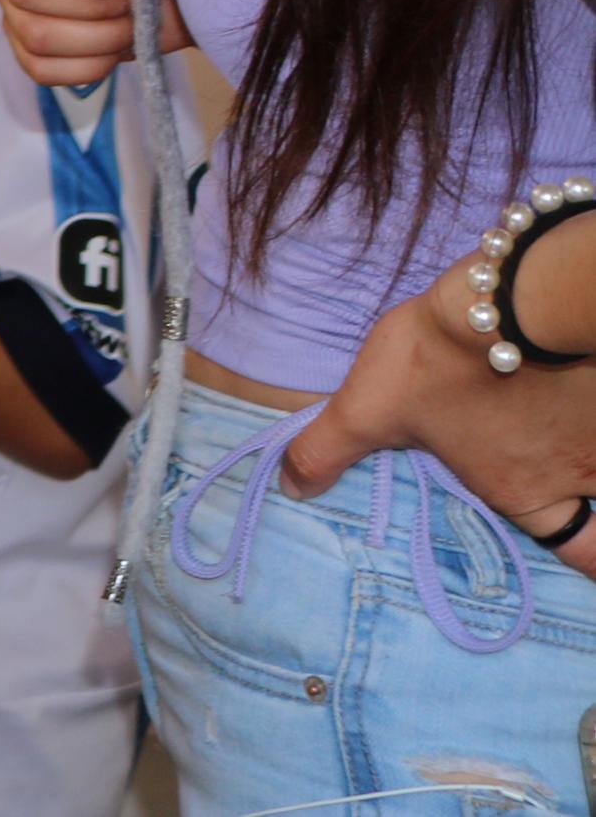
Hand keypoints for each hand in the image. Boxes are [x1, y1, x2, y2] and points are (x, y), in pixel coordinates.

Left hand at [286, 260, 595, 577]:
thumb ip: (329, 450)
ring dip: (583, 441)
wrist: (504, 295)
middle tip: (559, 464)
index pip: (585, 555)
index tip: (584, 552)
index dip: (589, 561)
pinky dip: (591, 409)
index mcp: (525, 494)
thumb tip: (291, 490)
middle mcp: (581, 474)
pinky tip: (575, 385)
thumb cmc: (437, 361)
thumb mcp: (369, 406)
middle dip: (589, 495)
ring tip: (555, 415)